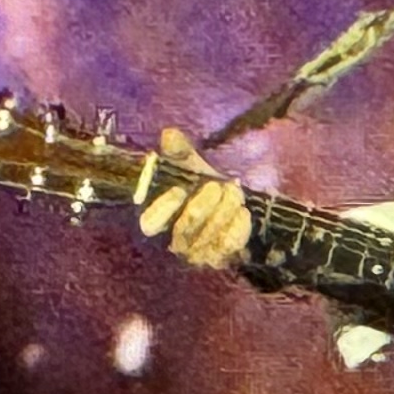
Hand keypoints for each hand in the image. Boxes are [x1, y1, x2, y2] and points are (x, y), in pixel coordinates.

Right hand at [137, 127, 251, 269]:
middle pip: (186, 227)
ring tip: (234, 191)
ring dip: (225, 210)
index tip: (179, 189)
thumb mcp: (189, 169)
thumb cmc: (200, 188)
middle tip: (219, 185)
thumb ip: (179, 153)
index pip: (150, 223)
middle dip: (205, 204)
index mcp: (158, 220)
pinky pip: (229, 245)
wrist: (227, 211)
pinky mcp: (220, 258)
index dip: (163, 208)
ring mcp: (197, 254)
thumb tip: (170, 134)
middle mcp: (174, 242)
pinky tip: (242, 211)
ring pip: (209, 235)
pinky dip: (238, 226)